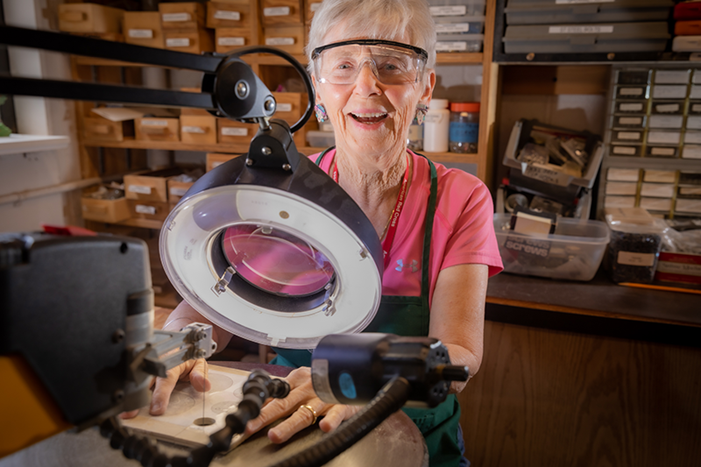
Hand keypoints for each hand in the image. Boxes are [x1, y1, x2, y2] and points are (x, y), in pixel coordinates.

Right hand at [120, 358, 209, 418]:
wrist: (177, 344)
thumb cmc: (186, 355)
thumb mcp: (198, 362)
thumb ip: (200, 374)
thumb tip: (204, 384)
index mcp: (171, 362)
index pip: (166, 379)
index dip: (160, 395)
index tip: (157, 409)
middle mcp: (156, 364)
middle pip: (145, 380)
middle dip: (137, 396)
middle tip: (130, 412)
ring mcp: (147, 368)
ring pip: (136, 381)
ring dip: (130, 397)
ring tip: (123, 412)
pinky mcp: (141, 372)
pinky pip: (134, 382)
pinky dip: (129, 394)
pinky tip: (123, 405)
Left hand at [245, 367, 360, 442]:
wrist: (356, 376)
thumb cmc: (326, 382)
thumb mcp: (304, 381)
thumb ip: (284, 391)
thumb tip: (260, 402)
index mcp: (298, 380)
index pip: (274, 394)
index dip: (258, 407)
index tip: (244, 418)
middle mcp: (309, 388)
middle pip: (284, 404)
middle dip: (265, 417)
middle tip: (250, 428)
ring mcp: (325, 397)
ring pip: (305, 413)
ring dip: (289, 425)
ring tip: (275, 435)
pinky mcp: (343, 405)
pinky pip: (336, 414)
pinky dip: (331, 421)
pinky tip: (324, 428)